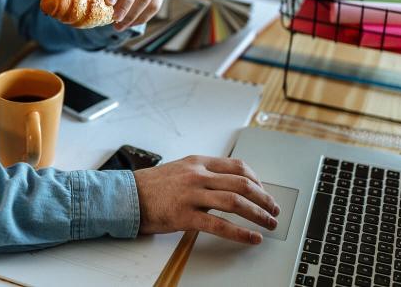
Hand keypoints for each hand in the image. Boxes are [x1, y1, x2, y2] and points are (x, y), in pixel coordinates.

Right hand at [133, 155, 279, 243]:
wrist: (127, 196)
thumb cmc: (152, 186)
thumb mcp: (181, 170)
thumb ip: (203, 174)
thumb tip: (228, 184)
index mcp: (198, 162)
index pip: (237, 166)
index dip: (257, 180)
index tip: (264, 192)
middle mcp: (198, 175)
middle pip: (242, 184)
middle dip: (264, 198)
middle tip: (274, 209)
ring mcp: (192, 195)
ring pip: (235, 202)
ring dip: (258, 214)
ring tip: (269, 223)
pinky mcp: (185, 216)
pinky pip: (219, 225)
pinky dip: (240, 232)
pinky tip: (251, 237)